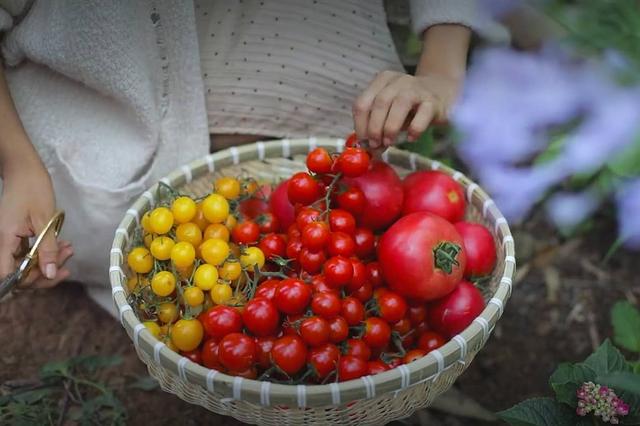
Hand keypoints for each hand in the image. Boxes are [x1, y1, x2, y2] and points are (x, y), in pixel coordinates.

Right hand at [0, 159, 72, 287]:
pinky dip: (44, 252)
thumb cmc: (33, 190)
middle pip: (19, 273)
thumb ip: (48, 249)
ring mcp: (8, 241)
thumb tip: (51, 274)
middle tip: (67, 260)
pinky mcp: (15, 238)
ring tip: (68, 250)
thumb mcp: (45, 221)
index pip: (9, 274)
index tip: (51, 271)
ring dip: (48, 261)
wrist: (25, 171)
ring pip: (26, 264)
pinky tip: (61, 245)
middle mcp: (2, 243)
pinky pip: (27, 253)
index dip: (29, 279)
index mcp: (4, 240)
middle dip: (45, 271)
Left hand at [352, 70, 461, 147]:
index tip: (363, 142)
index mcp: (382, 81)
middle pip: (380, 103)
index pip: (362, 103)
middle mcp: (398, 81)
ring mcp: (417, 89)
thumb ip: (377, 124)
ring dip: (390, 127)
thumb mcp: (389, 111)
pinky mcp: (433, 101)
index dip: (360, 125)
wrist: (441, 92)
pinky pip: (422, 115)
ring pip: (399, 104)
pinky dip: (414, 129)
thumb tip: (367, 147)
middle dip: (374, 128)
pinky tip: (411, 138)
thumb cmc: (409, 106)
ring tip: (389, 142)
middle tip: (375, 145)